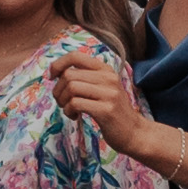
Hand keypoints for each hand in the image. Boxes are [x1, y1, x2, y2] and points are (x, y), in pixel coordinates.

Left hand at [49, 35, 149, 157]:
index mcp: (105, 70)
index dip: (58, 64)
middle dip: (58, 89)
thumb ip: (86, 78)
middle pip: (69, 74)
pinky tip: (75, 116)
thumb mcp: (103, 88)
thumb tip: (58, 72)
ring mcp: (108, 94)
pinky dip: (68, 111)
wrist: (134, 133)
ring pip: (71, 87)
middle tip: (62, 101)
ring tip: (68, 109)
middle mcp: (108, 78)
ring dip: (62, 101)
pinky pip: (76, 103)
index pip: (75, 56)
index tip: (52, 77)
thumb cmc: (113, 111)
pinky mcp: (106, 110)